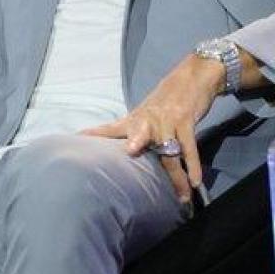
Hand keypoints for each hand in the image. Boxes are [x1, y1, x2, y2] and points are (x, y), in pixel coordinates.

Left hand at [82, 53, 224, 203]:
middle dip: (137, 141)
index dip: (96, 134)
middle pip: (140, 133)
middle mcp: (149, 120)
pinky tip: (195, 181)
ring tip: (180, 196)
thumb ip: (133, 130)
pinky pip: (189, 147)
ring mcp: (168, 120)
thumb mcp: (145, 112)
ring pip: (170, 151)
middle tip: (131, 151)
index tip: (79, 138)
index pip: (111, 128)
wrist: (192, 77)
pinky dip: (193, 165)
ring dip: (176, 176)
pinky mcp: (185, 121)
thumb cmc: (166, 99)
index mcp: (135, 119)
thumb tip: (118, 148)